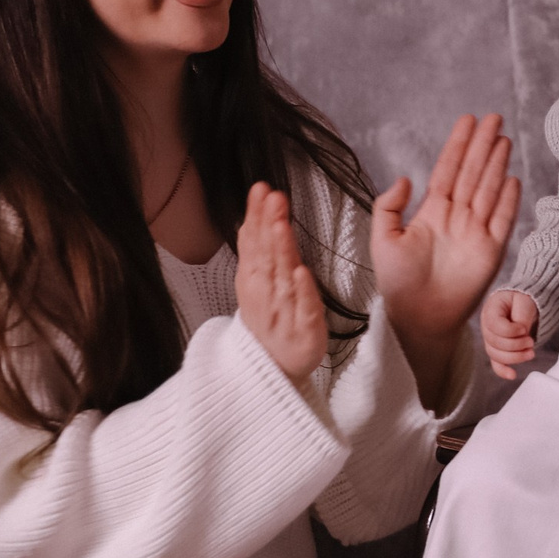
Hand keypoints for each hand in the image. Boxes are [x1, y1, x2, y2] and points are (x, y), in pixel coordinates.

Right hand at [237, 182, 326, 380]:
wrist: (272, 367)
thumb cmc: (268, 318)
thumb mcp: (256, 280)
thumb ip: (257, 247)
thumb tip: (254, 211)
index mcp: (253, 279)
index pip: (253, 242)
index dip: (256, 215)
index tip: (262, 190)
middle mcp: (265, 293)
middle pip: (267, 255)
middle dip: (269, 225)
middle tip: (274, 198)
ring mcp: (283, 312)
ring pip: (282, 278)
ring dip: (282, 251)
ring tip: (282, 225)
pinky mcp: (304, 330)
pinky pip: (304, 309)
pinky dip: (302, 291)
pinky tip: (302, 272)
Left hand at [372, 114, 520, 401]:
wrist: (417, 319)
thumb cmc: (397, 284)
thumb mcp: (382, 240)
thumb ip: (388, 207)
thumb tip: (404, 178)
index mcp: (431, 212)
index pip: (447, 170)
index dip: (458, 145)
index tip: (467, 121)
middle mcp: (456, 218)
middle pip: (472, 173)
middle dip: (483, 145)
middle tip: (493, 118)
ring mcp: (475, 233)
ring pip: (488, 189)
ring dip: (496, 164)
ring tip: (503, 138)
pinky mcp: (490, 252)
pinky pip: (502, 220)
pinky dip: (508, 200)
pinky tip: (512, 178)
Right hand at [482, 288, 539, 380]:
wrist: (522, 303)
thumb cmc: (521, 299)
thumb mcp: (524, 301)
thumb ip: (521, 316)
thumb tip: (522, 333)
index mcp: (491, 310)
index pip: (494, 325)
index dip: (510, 330)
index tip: (524, 329)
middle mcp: (486, 326)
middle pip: (494, 342)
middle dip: (515, 345)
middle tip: (530, 342)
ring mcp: (490, 339)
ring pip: (496, 355)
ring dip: (515, 357)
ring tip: (531, 353)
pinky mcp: (497, 350)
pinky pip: (496, 363)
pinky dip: (503, 370)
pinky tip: (512, 375)